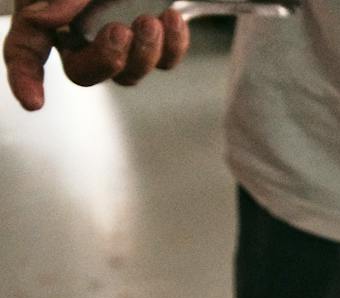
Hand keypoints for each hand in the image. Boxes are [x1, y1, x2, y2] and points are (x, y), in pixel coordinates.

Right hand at [5, 1, 188, 111]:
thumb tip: (44, 20)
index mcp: (45, 12)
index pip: (25, 51)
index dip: (25, 77)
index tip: (34, 101)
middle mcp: (79, 32)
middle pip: (85, 72)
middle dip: (105, 60)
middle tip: (121, 31)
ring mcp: (118, 36)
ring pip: (129, 74)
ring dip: (144, 54)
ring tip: (152, 21)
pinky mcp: (154, 37)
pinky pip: (166, 60)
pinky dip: (174, 45)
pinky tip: (172, 18)